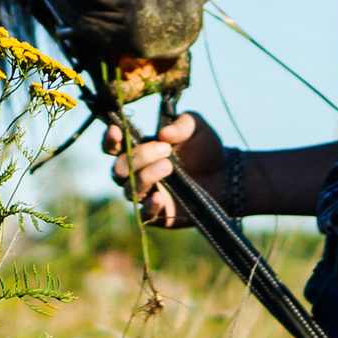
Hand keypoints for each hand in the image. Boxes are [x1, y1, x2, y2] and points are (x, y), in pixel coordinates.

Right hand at [103, 111, 223, 227]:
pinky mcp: (158, 215)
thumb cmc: (206, 149)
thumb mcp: (197, 128)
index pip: (113, 147)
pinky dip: (149, 206)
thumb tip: (163, 134)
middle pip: (119, 168)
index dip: (110, 140)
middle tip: (165, 150)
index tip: (116, 131)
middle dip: (138, 157)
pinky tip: (161, 197)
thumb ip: (182, 123)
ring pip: (128, 190)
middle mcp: (136, 174)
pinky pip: (144, 214)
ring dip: (145, 176)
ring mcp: (146, 195)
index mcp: (139, 151)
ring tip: (169, 166)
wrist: (227, 177)